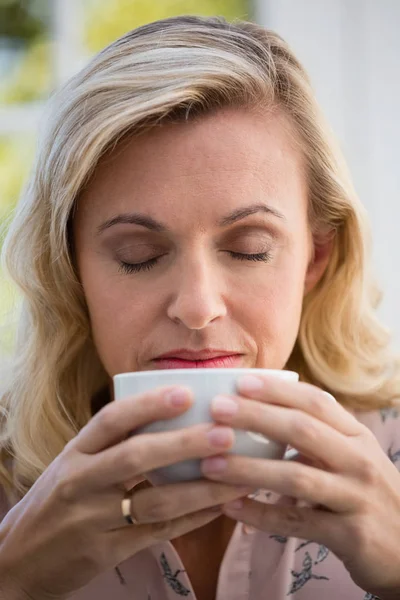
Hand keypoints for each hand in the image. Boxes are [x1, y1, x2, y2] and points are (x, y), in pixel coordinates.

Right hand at [0, 385, 248, 599]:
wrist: (19, 560)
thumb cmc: (57, 501)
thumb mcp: (73, 464)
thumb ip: (111, 444)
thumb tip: (170, 417)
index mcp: (75, 452)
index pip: (111, 420)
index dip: (149, 404)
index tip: (187, 392)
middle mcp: (81, 481)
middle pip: (136, 456)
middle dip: (184, 443)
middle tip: (225, 433)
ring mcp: (93, 519)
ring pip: (155, 500)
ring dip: (201, 488)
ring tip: (238, 475)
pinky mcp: (107, 551)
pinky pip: (158, 532)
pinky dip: (192, 519)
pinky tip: (218, 507)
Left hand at [200, 373, 399, 598]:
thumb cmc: (368, 493)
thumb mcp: (353, 456)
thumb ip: (318, 436)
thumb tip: (264, 410)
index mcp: (356, 436)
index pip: (315, 402)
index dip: (277, 391)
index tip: (240, 381)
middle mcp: (359, 461)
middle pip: (302, 430)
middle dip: (256, 417)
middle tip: (217, 409)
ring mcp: (356, 498)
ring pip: (295, 477)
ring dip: (248, 469)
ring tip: (209, 464)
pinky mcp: (349, 535)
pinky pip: (296, 523)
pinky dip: (260, 515)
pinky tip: (230, 508)